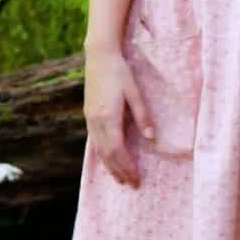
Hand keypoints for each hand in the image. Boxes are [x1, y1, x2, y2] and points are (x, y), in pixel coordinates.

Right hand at [83, 48, 152, 187]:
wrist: (99, 56)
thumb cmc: (120, 72)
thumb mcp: (135, 92)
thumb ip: (142, 115)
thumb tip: (151, 138)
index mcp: (108, 117)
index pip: (117, 150)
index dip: (126, 166)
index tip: (136, 178)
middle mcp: (96, 120)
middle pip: (107, 154)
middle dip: (119, 171)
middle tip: (131, 184)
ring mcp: (90, 118)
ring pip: (98, 149)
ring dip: (109, 165)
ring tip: (119, 178)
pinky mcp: (88, 114)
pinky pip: (94, 141)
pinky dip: (102, 154)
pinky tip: (107, 159)